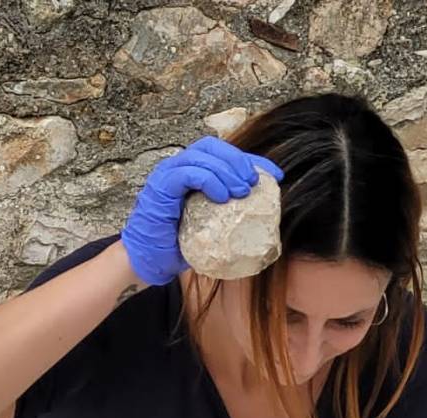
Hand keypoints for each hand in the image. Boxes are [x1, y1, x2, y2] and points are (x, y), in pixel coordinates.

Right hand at [120, 137, 283, 286]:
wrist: (150, 262)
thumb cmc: (180, 246)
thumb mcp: (214, 228)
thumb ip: (233, 217)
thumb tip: (268, 223)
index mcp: (193, 172)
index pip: (225, 155)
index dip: (252, 160)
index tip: (276, 176)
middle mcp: (180, 167)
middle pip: (213, 147)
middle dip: (239, 161)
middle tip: (254, 183)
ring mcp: (168, 174)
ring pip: (201, 155)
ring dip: (227, 170)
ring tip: (242, 191)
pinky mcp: (161, 186)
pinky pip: (187, 173)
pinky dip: (208, 180)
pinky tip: (222, 197)